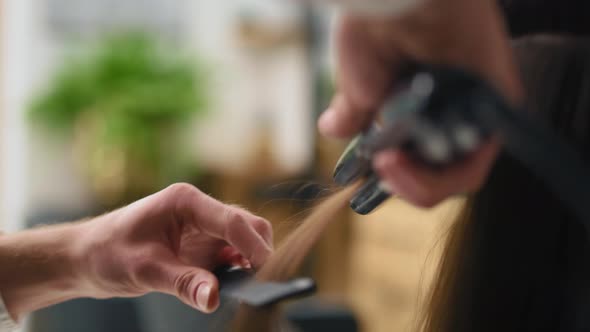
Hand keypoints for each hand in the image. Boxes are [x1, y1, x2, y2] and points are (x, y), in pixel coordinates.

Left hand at [77, 183, 272, 312]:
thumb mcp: (144, 269)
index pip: (232, 221)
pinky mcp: (202, 244)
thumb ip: (183, 283)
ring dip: (251, 261)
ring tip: (247, 287)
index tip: (267, 273)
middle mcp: (200, 209)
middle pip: (247, 225)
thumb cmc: (108, 252)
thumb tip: (213, 298)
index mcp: (186, 201)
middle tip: (259, 283)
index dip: (253, 247)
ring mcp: (203, 227)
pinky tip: (232, 285)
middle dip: (258, 252)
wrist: (87, 256)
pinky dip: (239, 269)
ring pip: (244, 239)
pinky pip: (232, 254)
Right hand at [320, 0, 522, 206]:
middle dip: (403, 182)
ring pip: (454, 174)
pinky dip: (439, 177)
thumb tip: (333, 129)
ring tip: (386, 165)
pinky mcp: (496, 106)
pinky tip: (401, 164)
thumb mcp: (358, 80)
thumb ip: (355, 112)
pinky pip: (473, 163)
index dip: (393, 176)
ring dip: (415, 183)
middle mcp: (450, 108)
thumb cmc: (376, 25)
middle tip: (379, 170)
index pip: (415, 156)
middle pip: (436, 171)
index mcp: (420, 102)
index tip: (368, 177)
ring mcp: (474, 110)